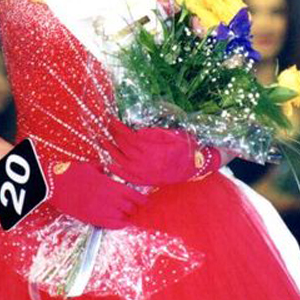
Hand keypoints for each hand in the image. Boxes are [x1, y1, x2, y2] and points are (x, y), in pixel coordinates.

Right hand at [48, 161, 147, 228]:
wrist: (52, 185)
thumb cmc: (70, 173)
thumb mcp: (90, 167)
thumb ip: (102, 171)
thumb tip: (108, 172)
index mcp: (107, 184)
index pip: (131, 194)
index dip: (141, 199)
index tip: (147, 201)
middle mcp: (105, 198)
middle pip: (128, 207)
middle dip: (134, 207)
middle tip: (138, 207)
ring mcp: (98, 210)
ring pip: (121, 217)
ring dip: (126, 216)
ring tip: (130, 215)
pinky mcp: (90, 218)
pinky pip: (109, 225)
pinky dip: (117, 224)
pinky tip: (121, 222)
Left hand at [106, 118, 221, 186]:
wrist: (196, 163)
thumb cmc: (184, 144)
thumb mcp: (167, 133)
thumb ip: (149, 132)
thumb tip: (133, 127)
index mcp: (150, 148)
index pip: (127, 136)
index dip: (117, 127)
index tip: (111, 119)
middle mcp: (145, 162)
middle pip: (122, 148)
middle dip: (112, 136)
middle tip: (105, 126)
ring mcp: (145, 172)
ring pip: (121, 162)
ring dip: (110, 151)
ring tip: (102, 141)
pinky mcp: (147, 179)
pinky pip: (128, 176)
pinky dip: (117, 170)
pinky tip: (109, 163)